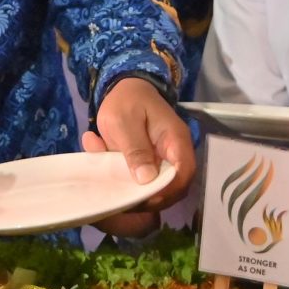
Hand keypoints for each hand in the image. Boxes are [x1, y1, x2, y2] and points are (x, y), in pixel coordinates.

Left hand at [90, 76, 194, 211]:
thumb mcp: (125, 122)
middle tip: (122, 201)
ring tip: (111, 186)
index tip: (142, 198)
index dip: (166, 191)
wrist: (124, 88)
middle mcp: (174, 154)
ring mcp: (162, 160)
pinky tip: (106, 168)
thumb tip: (146, 179)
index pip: (183, 173)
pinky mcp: (150, 164)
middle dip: (149, 198)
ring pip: (157, 188)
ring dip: (133, 192)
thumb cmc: (126, 100)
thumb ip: (136, 149)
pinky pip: (142, 182)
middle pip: (173, 187)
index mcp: (175, 140)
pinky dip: (124, 183)